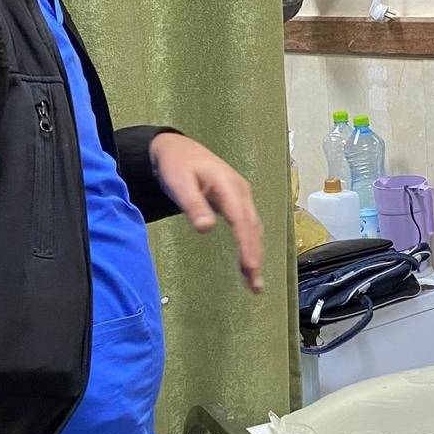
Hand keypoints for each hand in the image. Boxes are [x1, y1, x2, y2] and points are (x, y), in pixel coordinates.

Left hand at [150, 133, 264, 292]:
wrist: (176, 148)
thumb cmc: (177, 165)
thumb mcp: (179, 183)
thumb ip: (193, 205)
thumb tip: (205, 229)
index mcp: (229, 187)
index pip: (242, 220)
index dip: (247, 245)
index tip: (250, 267)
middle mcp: (241, 192)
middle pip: (252, 228)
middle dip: (255, 257)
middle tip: (256, 285)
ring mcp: (241, 197)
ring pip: (253, 229)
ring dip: (255, 255)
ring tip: (254, 282)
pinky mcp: (236, 203)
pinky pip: (247, 227)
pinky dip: (250, 246)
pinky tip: (247, 263)